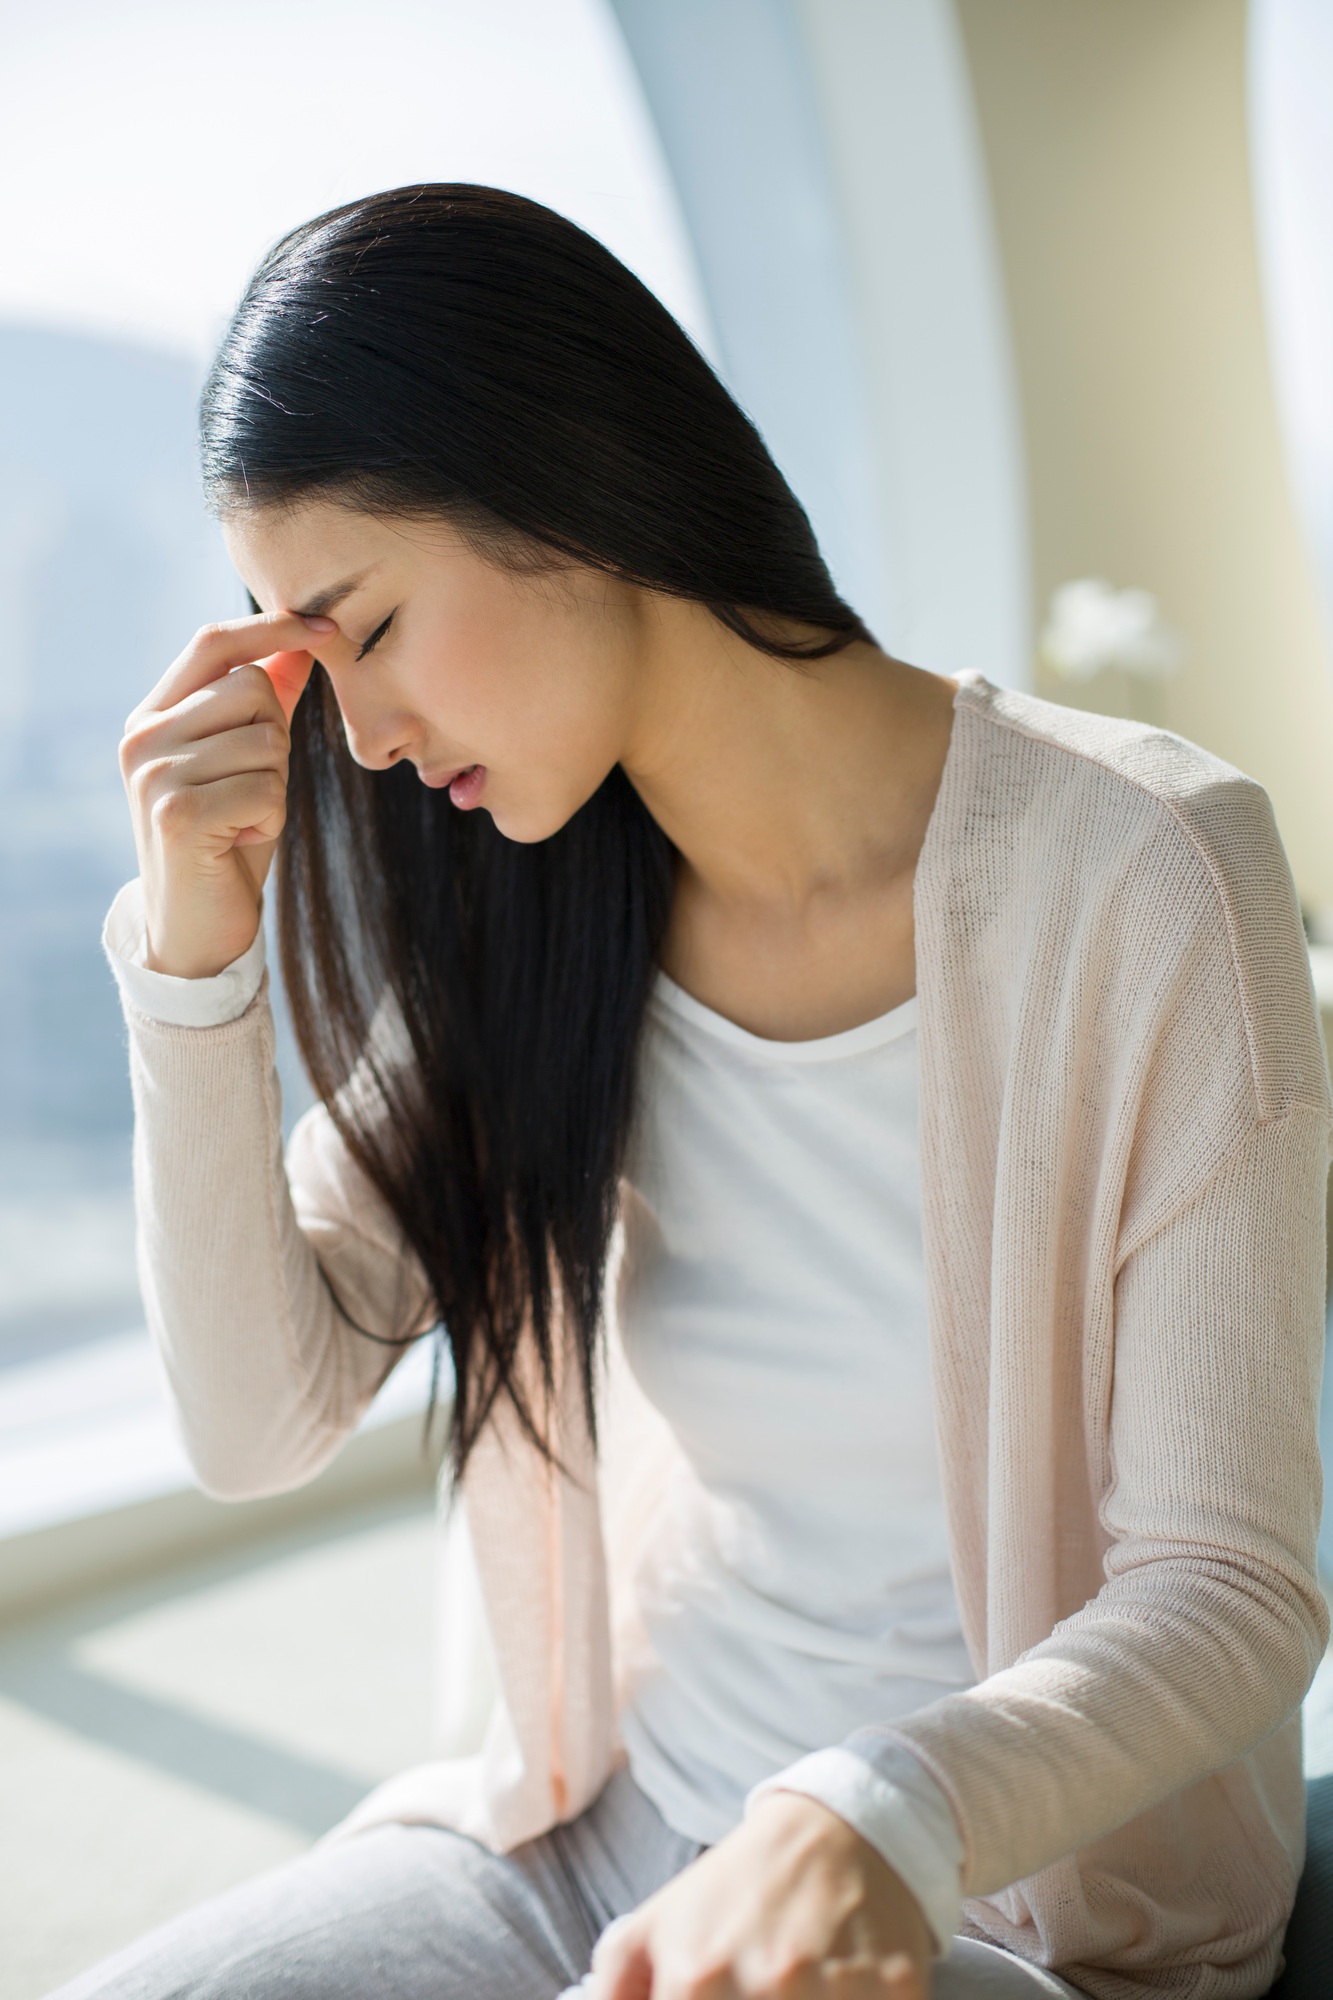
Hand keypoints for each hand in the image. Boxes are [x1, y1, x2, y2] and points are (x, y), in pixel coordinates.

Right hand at [119, 611, 335, 978]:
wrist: (197, 929)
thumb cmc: (227, 842)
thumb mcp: (247, 763)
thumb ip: (265, 704)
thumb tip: (300, 642)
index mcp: (152, 716)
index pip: (212, 644)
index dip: (271, 627)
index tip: (325, 627)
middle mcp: (143, 737)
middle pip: (252, 688)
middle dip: (278, 737)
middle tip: (254, 789)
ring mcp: (155, 774)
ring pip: (266, 740)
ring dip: (276, 785)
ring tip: (244, 818)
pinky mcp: (179, 815)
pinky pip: (267, 788)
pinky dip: (272, 818)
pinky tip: (242, 840)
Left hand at [588, 1791, 931, 1997]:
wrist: (835, 1828)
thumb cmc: (736, 1890)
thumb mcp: (652, 1929)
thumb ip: (614, 1992)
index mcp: (695, 1982)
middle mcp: (769, 1989)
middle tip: (760, 1993)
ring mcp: (837, 1991)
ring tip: (797, 1991)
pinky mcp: (897, 1989)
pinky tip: (841, 1989)